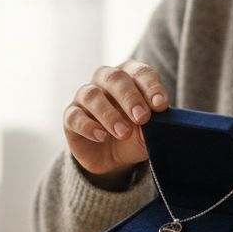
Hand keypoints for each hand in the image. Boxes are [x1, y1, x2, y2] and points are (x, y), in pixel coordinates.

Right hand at [63, 60, 169, 186]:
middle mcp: (105, 81)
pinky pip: (74, 116)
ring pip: (92, 95)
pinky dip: (88, 126)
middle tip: (142, 118)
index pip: (140, 73)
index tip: (161, 106)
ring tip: (124, 133)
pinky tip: (101, 137)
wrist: (112, 158)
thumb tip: (151, 125)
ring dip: (109, 114)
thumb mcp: (148, 133)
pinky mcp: (71, 116)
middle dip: (130, 97)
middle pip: (114, 78)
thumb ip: (152, 127)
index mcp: (129, 76)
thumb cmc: (134, 136)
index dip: (151, 87)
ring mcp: (84, 97)